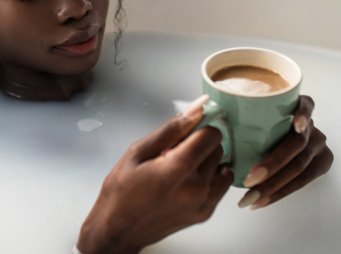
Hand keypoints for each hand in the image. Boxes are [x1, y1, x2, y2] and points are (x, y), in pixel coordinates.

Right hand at [76, 95, 233, 253]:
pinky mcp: (204, 213)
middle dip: (200, 144)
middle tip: (176, 151)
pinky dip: (209, 179)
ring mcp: (202, 203)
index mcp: (178, 169)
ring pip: (223, 167)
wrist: (117, 230)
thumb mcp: (137, 153)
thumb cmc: (121, 193)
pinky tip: (187, 180)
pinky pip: (220, 186)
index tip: (189, 128)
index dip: (199, 127)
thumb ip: (170, 130)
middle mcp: (195, 188)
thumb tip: (194, 110)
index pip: (211, 134)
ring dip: (207, 161)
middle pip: (218, 149)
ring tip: (182, 166)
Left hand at [237, 95, 333, 209]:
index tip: (295, 124)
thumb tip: (210, 116)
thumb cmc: (258, 127)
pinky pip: (302, 182)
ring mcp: (318, 144)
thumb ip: (242, 116)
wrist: (276, 141)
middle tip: (249, 179)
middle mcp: (311, 125)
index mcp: (296, 107)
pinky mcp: (321, 163)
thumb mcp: (253, 117)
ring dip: (273, 185)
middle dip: (273, 164)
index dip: (302, 114)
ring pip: (300, 166)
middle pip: (297, 144)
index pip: (305, 105)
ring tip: (250, 196)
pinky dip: (279, 193)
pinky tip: (260, 201)